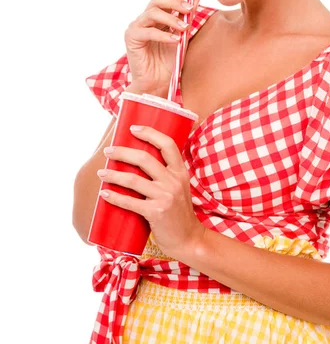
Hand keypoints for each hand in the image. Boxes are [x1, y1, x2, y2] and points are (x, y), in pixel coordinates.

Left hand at [96, 125, 204, 259]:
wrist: (188, 239)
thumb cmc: (179, 213)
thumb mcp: (179, 188)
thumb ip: (165, 176)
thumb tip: (138, 162)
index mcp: (181, 172)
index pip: (167, 144)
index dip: (150, 133)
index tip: (133, 129)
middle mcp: (174, 181)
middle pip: (144, 158)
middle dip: (122, 152)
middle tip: (108, 152)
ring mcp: (165, 196)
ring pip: (133, 179)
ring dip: (113, 174)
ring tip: (101, 173)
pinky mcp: (156, 212)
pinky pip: (130, 202)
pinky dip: (114, 197)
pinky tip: (104, 194)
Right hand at [124, 0, 199, 97]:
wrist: (157, 84)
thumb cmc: (168, 64)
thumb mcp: (181, 39)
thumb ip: (186, 21)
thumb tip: (196, 0)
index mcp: (156, 19)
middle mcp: (144, 20)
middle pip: (157, 0)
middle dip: (175, 1)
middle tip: (189, 8)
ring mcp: (136, 28)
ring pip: (152, 13)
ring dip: (171, 18)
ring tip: (185, 28)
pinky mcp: (131, 38)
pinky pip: (148, 32)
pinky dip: (163, 35)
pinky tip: (175, 40)